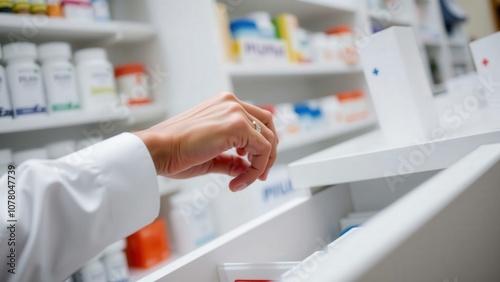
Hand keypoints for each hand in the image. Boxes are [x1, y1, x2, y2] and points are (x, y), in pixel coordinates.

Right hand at [134, 92, 277, 191]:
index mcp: (223, 104)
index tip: (251, 165)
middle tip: (260, 174)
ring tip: (242, 181)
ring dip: (262, 164)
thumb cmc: (174, 151)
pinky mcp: (237, 125)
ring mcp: (235, 111)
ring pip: (268, 139)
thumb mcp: (210, 155)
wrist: (157, 150)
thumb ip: (231, 160)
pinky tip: (237, 181)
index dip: (259, 144)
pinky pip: (262, 150)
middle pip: (268, 125)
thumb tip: (245, 168)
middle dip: (268, 152)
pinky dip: (256, 169)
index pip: (255, 120)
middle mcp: (231, 103)